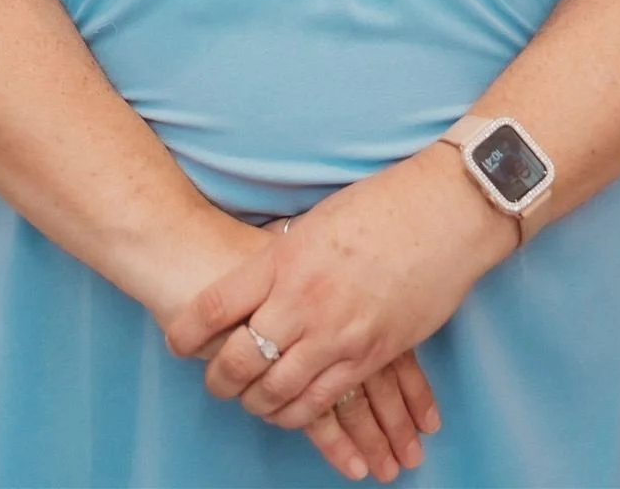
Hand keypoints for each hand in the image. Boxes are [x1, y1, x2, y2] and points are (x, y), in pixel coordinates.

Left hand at [166, 147, 515, 436]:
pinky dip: (300, 413)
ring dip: (257, 403)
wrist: (443, 213)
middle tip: (215, 382)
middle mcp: (304, 300)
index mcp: (283, 259)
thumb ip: (282, 258)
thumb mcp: (314, 222)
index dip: (187, 332)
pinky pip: (324, 401)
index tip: (177, 343)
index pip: (215, 307)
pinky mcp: (372, 355)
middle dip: (220, 380)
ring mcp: (339, 333)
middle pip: (240, 360)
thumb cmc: (379, 207)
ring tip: (250, 400)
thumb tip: (256, 282)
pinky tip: (291, 409)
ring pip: (279, 392)